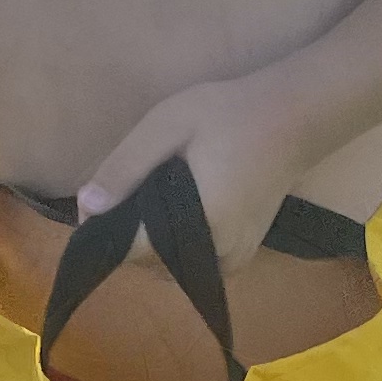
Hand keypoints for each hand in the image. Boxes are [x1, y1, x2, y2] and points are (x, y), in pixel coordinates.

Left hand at [76, 69, 315, 270]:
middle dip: (127, 233)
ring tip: (151, 197)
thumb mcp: (166, 125)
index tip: (98, 199)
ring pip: (167, 266)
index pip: (131, 251)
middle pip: (147, 262)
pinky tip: (173, 210)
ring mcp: (233, 261)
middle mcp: (218, 254)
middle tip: (127, 188)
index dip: (105, 227)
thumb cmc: (228, 114)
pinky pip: (189, 263)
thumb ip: (125, 167)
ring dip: (149, 240)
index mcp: (200, 224)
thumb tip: (87, 206)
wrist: (294, 117)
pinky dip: (172, 244)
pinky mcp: (241, 257)